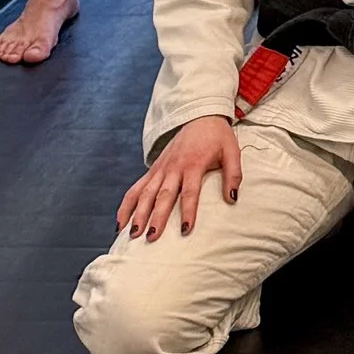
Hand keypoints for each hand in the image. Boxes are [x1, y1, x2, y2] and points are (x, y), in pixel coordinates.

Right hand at [115, 115, 239, 242]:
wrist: (200, 116)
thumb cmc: (217, 137)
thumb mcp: (232, 151)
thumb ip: (233, 175)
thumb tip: (232, 198)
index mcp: (194, 164)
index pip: (190, 192)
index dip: (187, 211)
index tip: (185, 230)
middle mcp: (174, 167)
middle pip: (163, 195)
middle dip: (156, 217)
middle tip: (151, 237)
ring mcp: (160, 168)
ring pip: (145, 193)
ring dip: (137, 213)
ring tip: (132, 233)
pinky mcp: (153, 169)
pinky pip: (136, 188)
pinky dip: (126, 205)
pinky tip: (120, 222)